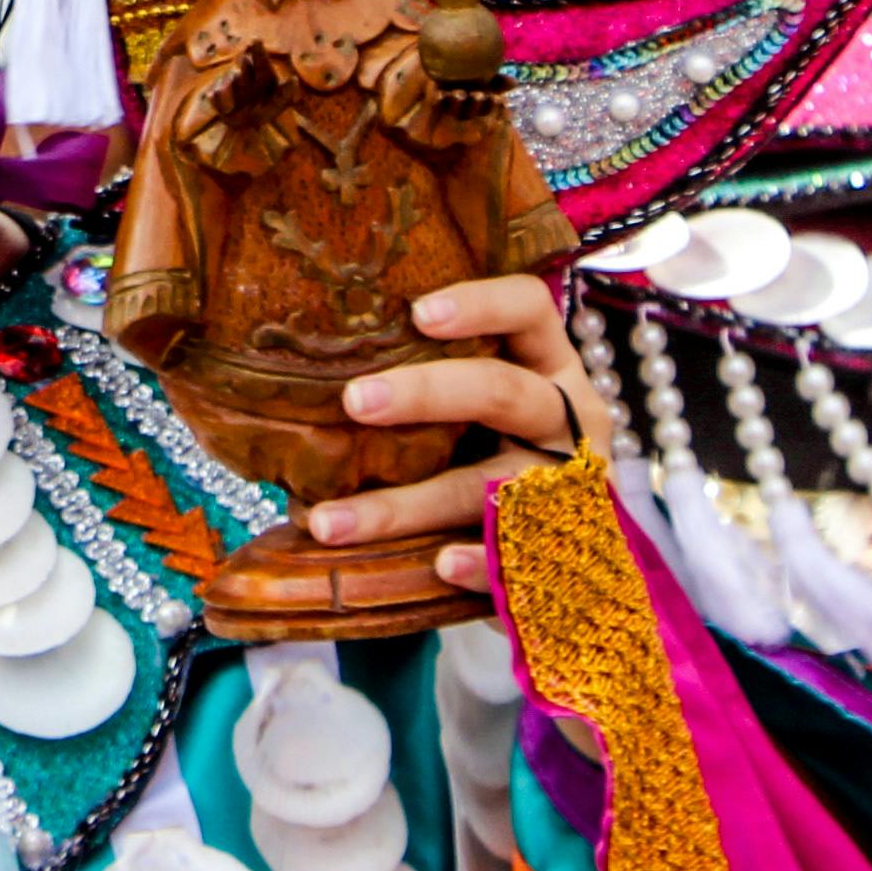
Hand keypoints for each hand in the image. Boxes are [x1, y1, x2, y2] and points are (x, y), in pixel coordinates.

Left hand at [301, 273, 613, 596]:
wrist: (571, 549)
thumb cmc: (494, 448)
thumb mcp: (481, 404)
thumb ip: (427, 383)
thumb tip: (300, 382)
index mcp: (548, 364)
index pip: (529, 310)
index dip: (482, 305)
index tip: (418, 313)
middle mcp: (567, 416)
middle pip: (503, 391)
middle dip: (428, 393)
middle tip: (354, 401)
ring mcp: (569, 484)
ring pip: (492, 484)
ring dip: (410, 503)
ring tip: (330, 522)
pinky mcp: (565, 549)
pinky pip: (521, 556)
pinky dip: (481, 562)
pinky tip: (439, 565)